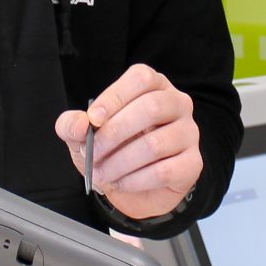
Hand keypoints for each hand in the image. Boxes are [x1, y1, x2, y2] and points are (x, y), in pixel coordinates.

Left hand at [53, 64, 201, 222]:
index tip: (93, 120)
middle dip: (114, 133)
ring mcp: (189, 133)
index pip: (141, 78)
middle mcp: (177, 104)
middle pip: (152, 107)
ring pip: (155, 144)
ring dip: (120, 162)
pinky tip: (121, 182)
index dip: (115, 97)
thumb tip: (80, 124)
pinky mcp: (192, 163)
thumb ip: (73, 125)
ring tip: (102, 173)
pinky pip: (164, 171)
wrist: (131, 187)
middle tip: (93, 153)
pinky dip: (134, 180)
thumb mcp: (83, 136)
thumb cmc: (112, 150)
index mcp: (154, 86)